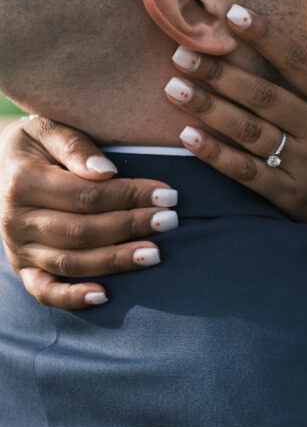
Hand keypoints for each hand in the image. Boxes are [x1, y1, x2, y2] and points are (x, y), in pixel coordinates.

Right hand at [0, 117, 174, 308]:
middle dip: (131, 226)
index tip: (167, 194)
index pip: (86, 195)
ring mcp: (18, 249)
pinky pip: (45, 291)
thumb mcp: (49, 128)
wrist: (2, 166)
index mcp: (23, 182)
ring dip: (116, 260)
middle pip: (82, 231)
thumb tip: (105, 172)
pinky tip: (105, 296)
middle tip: (170, 220)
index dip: (130, 196)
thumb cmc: (38, 144)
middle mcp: (16, 220)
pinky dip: (72, 298)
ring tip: (155, 253)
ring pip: (72, 263)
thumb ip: (75, 146)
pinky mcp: (23, 269)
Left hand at [165, 6, 306, 238]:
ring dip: (209, 108)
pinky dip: (216, 155)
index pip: (299, 64)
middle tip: (181, 52)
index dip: (266, 37)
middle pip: (264, 96)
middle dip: (221, 73)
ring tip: (173, 87)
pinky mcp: (290, 198)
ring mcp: (305, 167)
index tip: (232, 14)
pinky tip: (187, 136)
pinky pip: (247, 173)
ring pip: (250, 133)